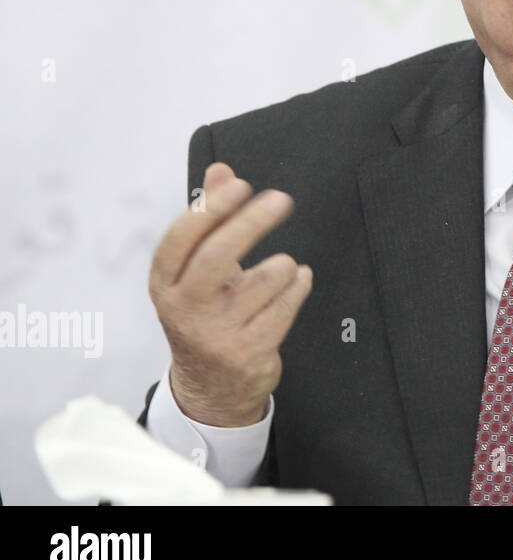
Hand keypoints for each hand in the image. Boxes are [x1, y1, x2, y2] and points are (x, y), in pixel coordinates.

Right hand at [148, 162, 311, 426]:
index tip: (239, 185)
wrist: (212, 388)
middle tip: (280, 200)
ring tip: (284, 268)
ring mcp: (217, 333)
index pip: (180, 239)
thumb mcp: (198, 272)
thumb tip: (220, 171)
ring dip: (284, 266)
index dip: (210, 208)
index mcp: (166, 284)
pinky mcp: (248, 352)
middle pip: (218, 254)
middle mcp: (185, 309)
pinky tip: (297, 282)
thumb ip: (210, 219)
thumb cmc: (207, 316)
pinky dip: (298, 286)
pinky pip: (286, 305)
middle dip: (253, 221)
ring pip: (264, 279)